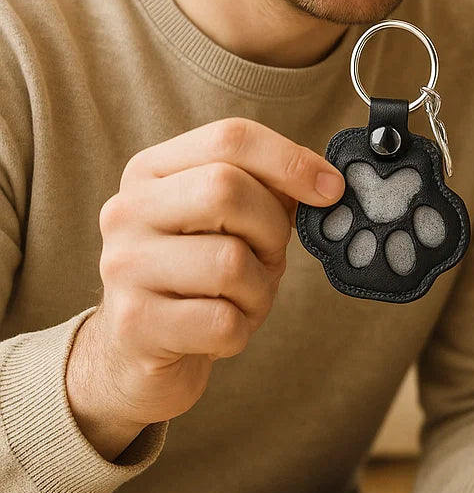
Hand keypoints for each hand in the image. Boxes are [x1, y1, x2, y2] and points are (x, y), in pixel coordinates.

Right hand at [65, 118, 345, 459]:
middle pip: (225, 190)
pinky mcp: (133, 325)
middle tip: (270, 256)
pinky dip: (241, 328)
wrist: (138, 354)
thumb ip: (270, 189)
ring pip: (229, 262)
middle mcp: (126, 210)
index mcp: (151, 170)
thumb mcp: (231, 221)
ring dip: (260, 288)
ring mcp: (123, 266)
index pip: (229, 138)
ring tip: (243, 298)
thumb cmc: (201, 276)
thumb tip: (327, 183)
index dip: (290, 160)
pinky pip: (222, 321)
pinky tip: (221, 329)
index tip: (331, 189)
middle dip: (271, 229)